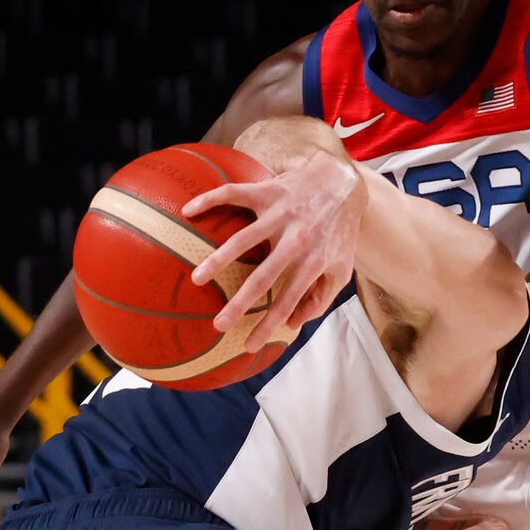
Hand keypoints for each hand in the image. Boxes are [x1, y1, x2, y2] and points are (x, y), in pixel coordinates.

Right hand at [184, 151, 363, 350]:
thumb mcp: (342, 269)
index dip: (269, 325)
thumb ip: (321, 299)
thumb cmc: (339, 232)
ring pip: (243, 239)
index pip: (288, 300)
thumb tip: (292, 324)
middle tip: (218, 325)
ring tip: (196, 279)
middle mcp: (296, 240)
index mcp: (313, 261)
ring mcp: (280, 214)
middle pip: (262, 277)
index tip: (248, 346)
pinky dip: (208, 200)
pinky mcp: (266, 190)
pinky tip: (188, 212)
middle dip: (239, 304)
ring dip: (218, 260)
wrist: (342, 183)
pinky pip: (232, 194)